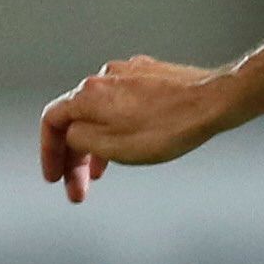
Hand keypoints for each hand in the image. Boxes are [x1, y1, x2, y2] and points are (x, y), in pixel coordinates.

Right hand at [37, 57, 228, 201]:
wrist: (215, 100)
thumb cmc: (168, 127)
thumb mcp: (112, 146)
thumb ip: (79, 141)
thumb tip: (71, 136)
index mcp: (87, 94)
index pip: (51, 122)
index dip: (49, 153)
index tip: (55, 178)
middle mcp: (103, 77)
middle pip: (76, 119)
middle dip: (74, 158)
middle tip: (80, 189)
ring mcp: (128, 74)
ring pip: (101, 112)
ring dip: (96, 145)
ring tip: (101, 173)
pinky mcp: (150, 75)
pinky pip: (123, 105)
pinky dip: (118, 128)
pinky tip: (129, 143)